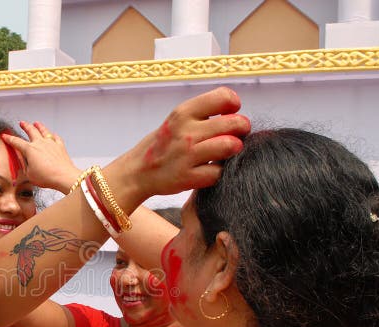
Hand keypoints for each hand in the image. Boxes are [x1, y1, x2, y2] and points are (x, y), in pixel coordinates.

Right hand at [1, 121, 81, 192]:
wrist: (64, 177)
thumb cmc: (47, 177)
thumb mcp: (29, 174)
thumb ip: (24, 164)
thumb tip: (20, 158)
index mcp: (30, 150)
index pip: (16, 142)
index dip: (9, 138)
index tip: (5, 136)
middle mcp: (40, 143)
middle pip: (31, 131)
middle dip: (25, 126)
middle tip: (22, 123)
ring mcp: (51, 143)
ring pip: (44, 131)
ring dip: (39, 126)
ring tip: (36, 123)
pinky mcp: (60, 146)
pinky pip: (56, 137)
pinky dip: (53, 135)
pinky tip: (52, 135)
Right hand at [112, 87, 250, 197]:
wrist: (136, 172)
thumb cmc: (163, 144)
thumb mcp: (177, 120)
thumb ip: (203, 113)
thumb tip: (235, 111)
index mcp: (183, 113)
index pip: (223, 97)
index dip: (233, 105)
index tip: (230, 113)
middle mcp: (186, 132)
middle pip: (234, 123)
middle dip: (242, 128)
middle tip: (237, 134)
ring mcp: (187, 155)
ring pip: (230, 146)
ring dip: (234, 150)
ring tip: (227, 152)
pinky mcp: (187, 178)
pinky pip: (219, 172)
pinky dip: (219, 172)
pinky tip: (210, 169)